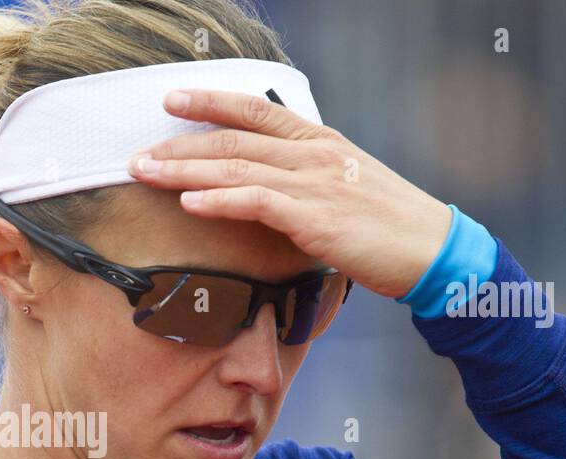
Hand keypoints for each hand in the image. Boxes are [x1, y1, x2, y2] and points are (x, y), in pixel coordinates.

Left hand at [128, 89, 452, 300]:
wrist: (430, 251)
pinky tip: (190, 202)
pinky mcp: (314, 218)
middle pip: (232, 138)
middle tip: (134, 154)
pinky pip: (256, 203)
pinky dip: (219, 199)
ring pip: (235, 166)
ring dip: (183, 170)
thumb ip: (302, 177)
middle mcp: (311, 154)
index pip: (253, 109)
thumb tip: (263, 184)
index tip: (170, 100)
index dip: (208, 101)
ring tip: (144, 174)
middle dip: (178, 144)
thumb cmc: (385, 225)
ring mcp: (313, 183)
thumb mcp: (342, 186)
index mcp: (317, 140)